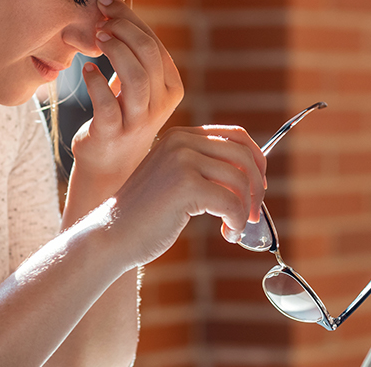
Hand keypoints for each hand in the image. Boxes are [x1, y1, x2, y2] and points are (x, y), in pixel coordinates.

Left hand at [68, 0, 182, 212]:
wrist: (109, 166)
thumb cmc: (120, 115)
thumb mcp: (135, 84)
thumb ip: (132, 50)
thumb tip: (117, 1)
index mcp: (171, 87)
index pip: (156, 45)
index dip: (132, 20)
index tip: (108, 1)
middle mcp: (161, 104)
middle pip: (149, 54)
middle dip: (124, 28)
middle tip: (100, 16)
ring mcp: (139, 121)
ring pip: (135, 76)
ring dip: (115, 49)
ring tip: (96, 36)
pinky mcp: (114, 134)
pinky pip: (107, 103)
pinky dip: (96, 81)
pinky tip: (87, 69)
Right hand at [101, 125, 266, 268]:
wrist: (113, 234)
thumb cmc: (146, 214)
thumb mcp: (174, 179)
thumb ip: (203, 168)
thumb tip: (252, 174)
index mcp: (181, 136)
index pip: (235, 135)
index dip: (256, 160)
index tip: (257, 187)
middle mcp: (182, 142)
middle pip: (243, 155)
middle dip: (256, 187)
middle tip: (253, 214)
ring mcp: (182, 161)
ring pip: (240, 179)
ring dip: (246, 209)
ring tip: (235, 227)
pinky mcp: (186, 185)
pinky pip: (230, 202)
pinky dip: (236, 221)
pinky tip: (227, 234)